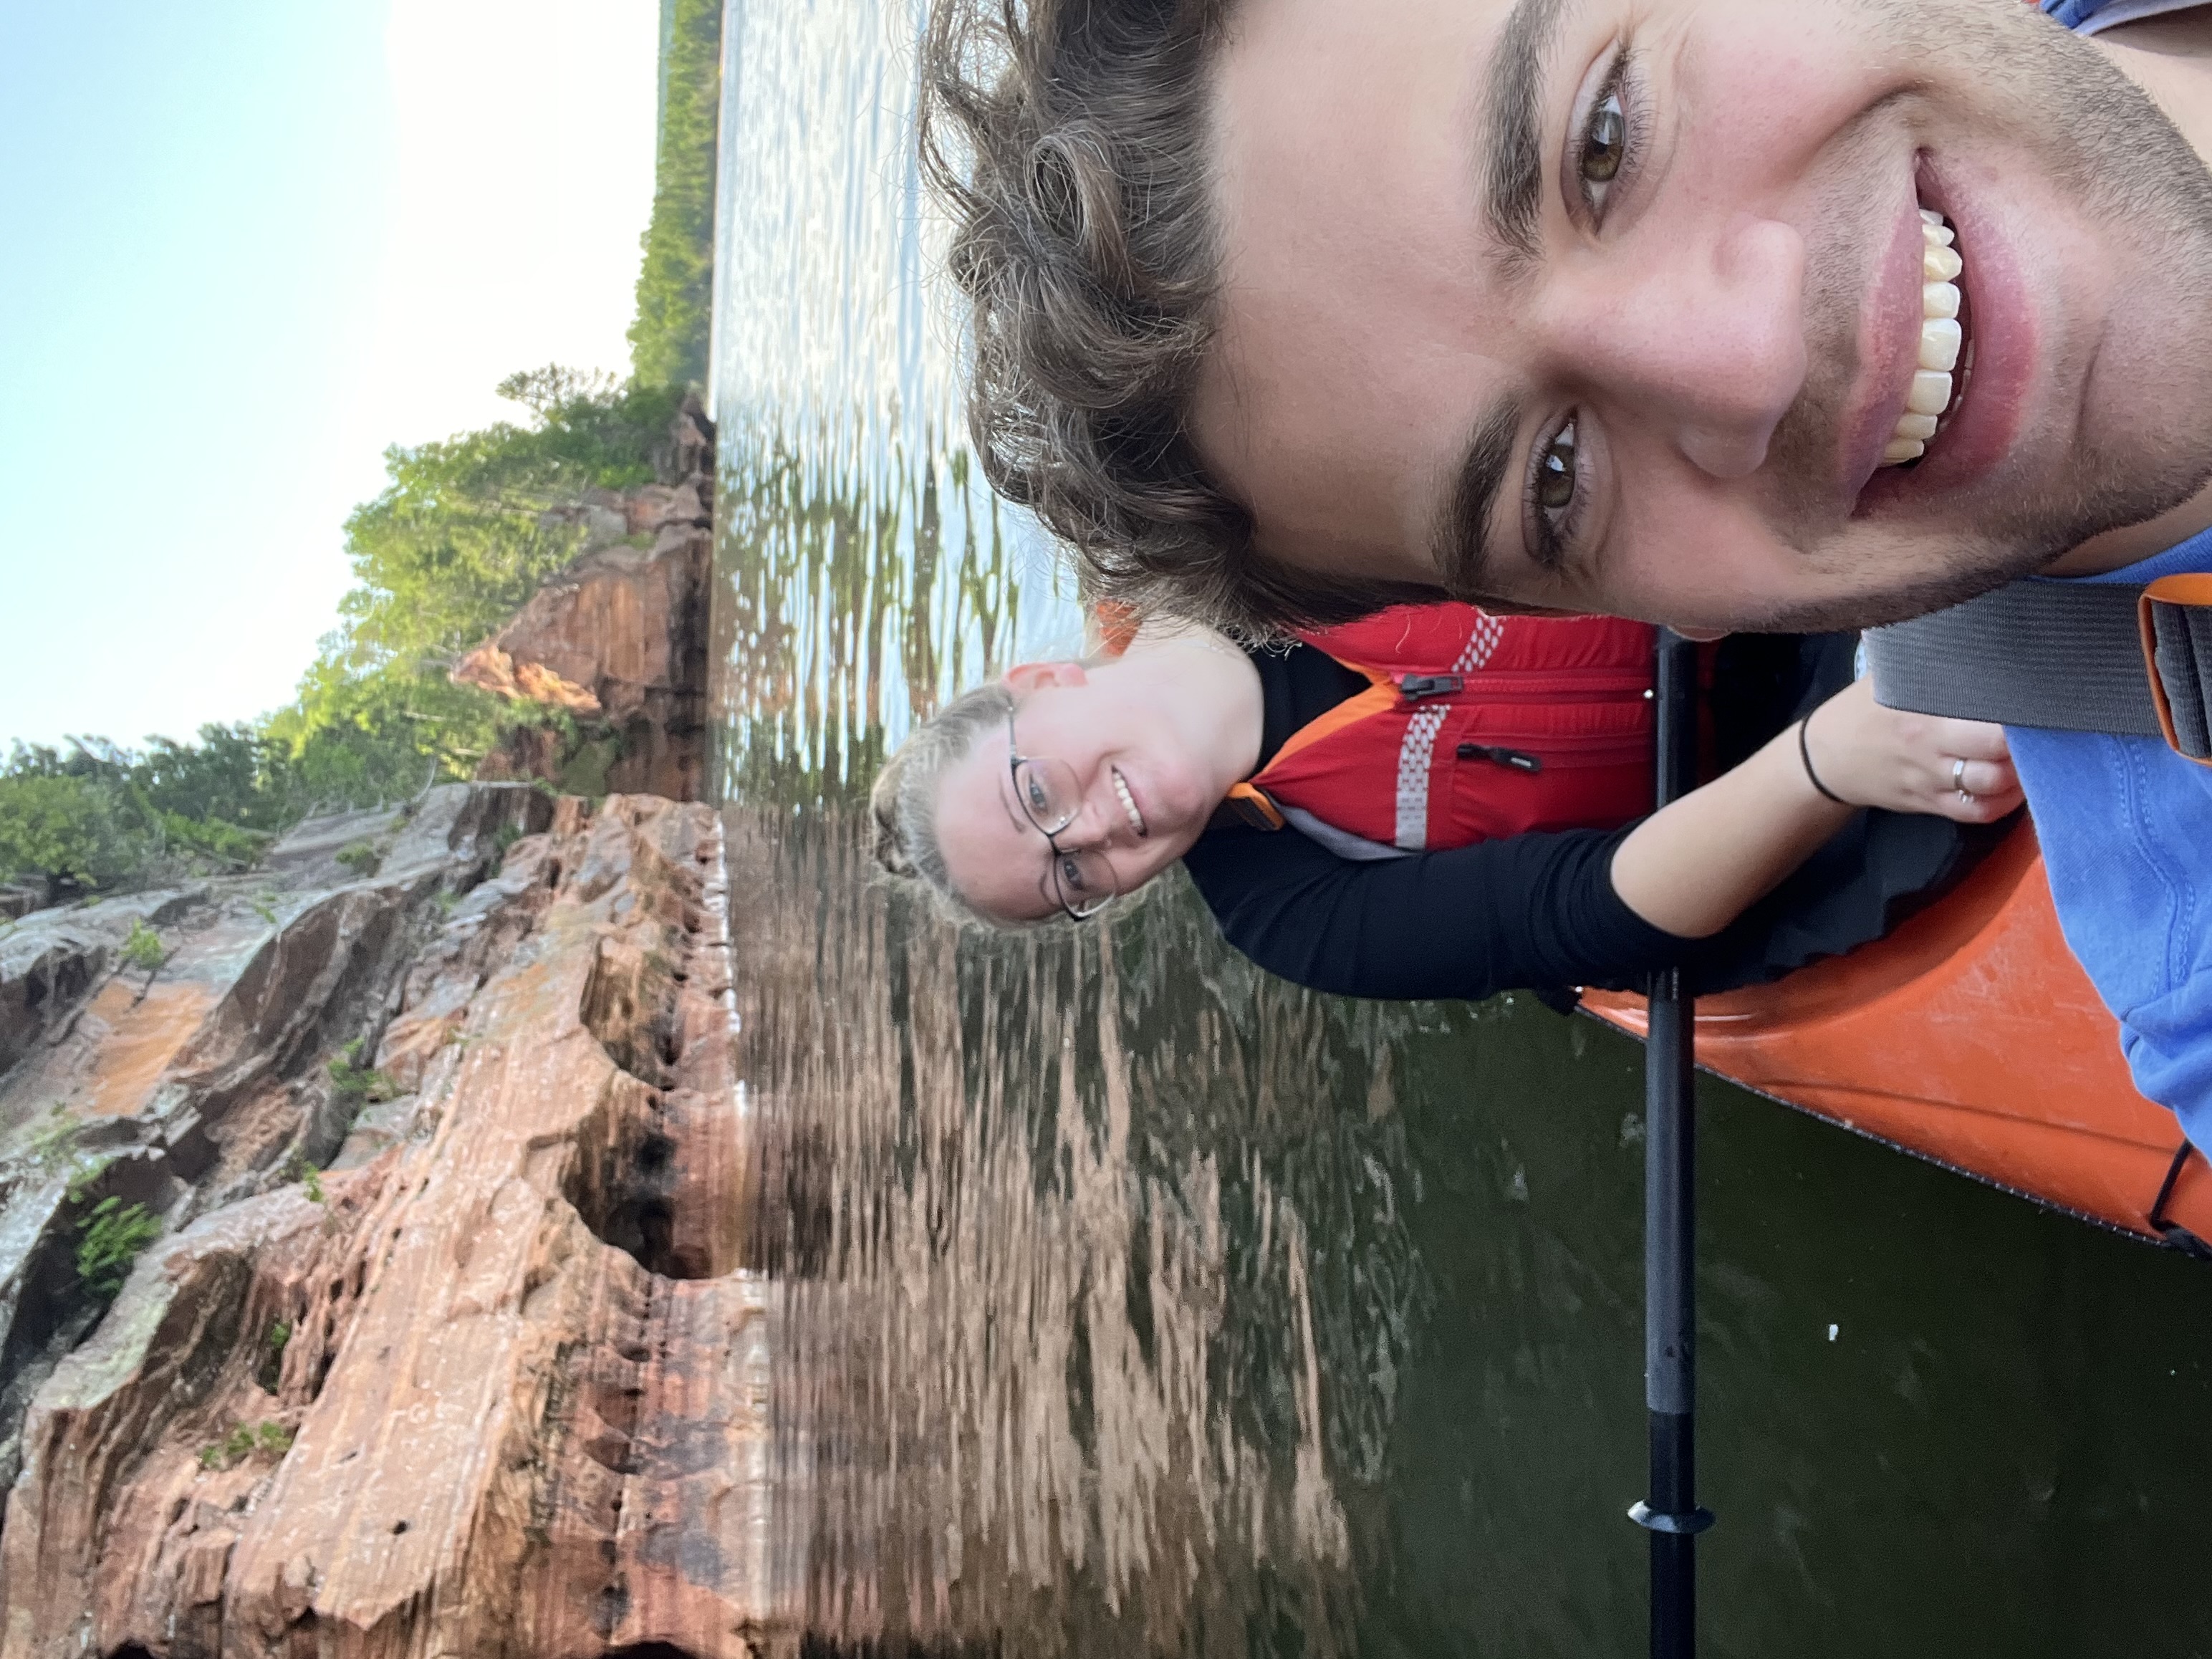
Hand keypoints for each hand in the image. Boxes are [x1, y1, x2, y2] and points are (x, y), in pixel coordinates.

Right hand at [1801, 678, 2023, 823]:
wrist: (1824, 757)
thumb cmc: (1863, 708)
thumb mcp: (1888, 675)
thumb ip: (1932, 657)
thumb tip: (1969, 621)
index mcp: (1920, 714)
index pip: (1983, 716)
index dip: (2019, 711)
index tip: (2040, 699)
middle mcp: (1928, 751)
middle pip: (1995, 755)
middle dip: (2028, 745)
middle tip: (2045, 728)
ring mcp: (1930, 782)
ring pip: (1990, 788)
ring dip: (2021, 775)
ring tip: (2036, 756)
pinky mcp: (1930, 804)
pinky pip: (1976, 812)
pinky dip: (2003, 803)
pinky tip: (2016, 785)